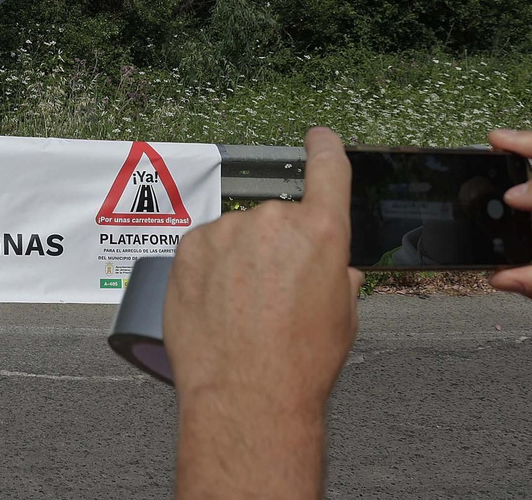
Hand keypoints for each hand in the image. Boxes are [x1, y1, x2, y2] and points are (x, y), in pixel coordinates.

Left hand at [165, 127, 362, 498]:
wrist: (246, 394)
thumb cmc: (299, 364)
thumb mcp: (342, 317)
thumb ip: (337, 277)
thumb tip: (335, 269)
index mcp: (322, 231)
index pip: (328, 167)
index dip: (324, 148)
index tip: (317, 138)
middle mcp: (274, 220)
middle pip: (277, 221)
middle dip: (275, 249)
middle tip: (272, 296)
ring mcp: (226, 230)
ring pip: (236, 236)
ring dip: (238, 260)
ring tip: (240, 310)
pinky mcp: (189, 246)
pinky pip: (204, 249)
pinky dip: (208, 271)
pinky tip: (215, 306)